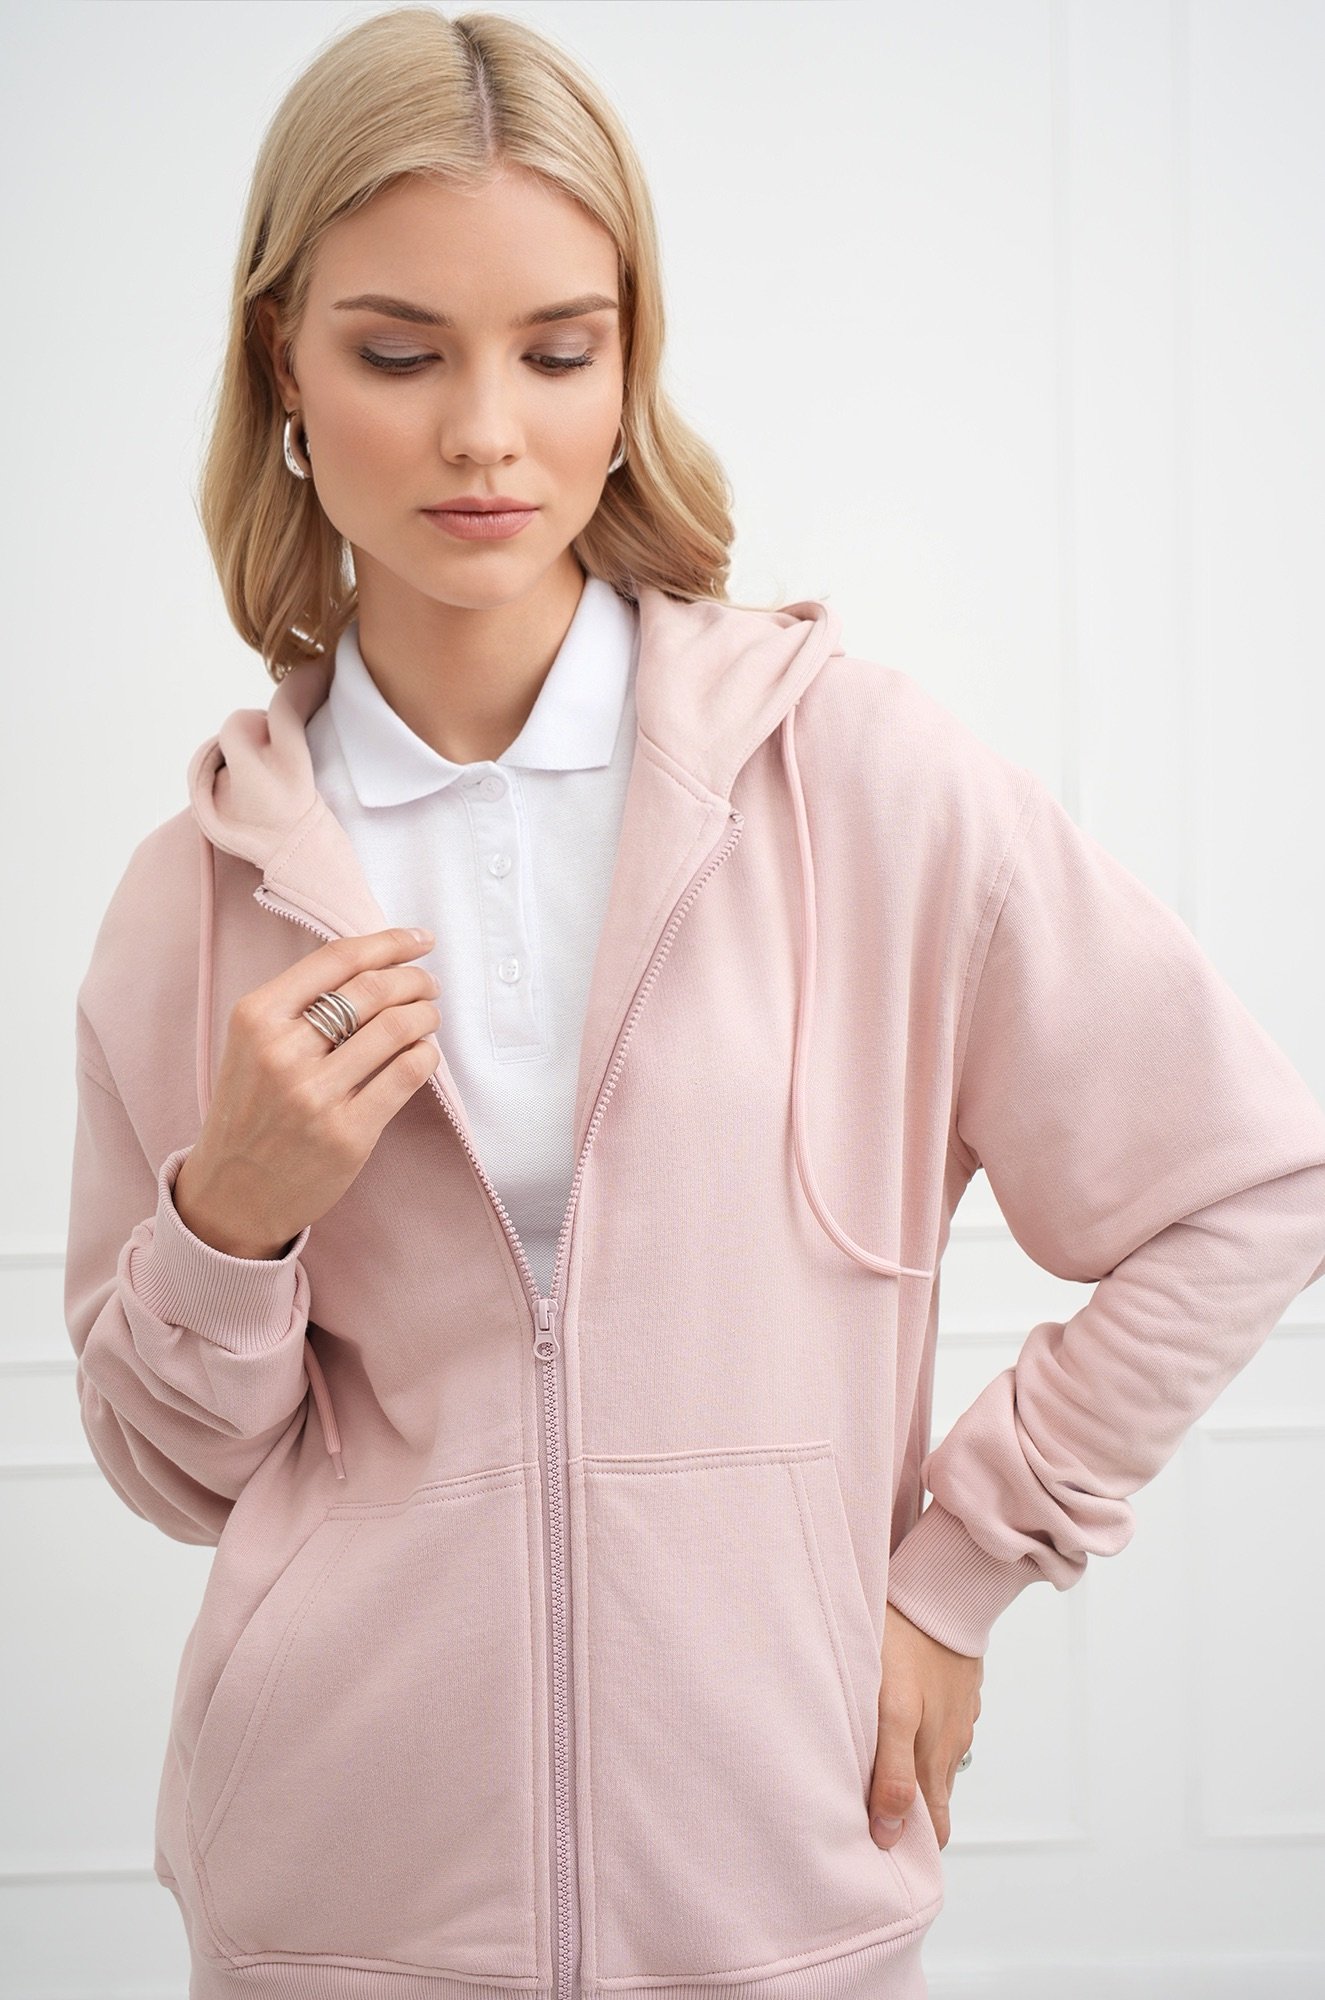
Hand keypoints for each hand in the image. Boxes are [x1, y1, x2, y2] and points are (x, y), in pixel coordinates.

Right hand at [173, 926, 441, 1257]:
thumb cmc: (250, 1111)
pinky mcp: (348, 1134)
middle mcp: (283, 1052)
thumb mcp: (252, 1045)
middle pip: (375, 989)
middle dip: (415, 979)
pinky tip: (422, 1054)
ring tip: (428, 1018)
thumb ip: (301, 1004)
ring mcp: (316, 1096)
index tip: (420, 940)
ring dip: (426, 1015)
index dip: (389, 943)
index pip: (338, 959)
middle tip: (428, 985)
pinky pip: (408, 1075)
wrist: (230, 1195)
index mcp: (256, 1018)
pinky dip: (426, 1056)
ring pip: (398, 1028)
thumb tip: (379, 963)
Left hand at [868, 1601, 981, 1851]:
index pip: (936, 1831)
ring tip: (880, 1772)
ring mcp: (959, 1716)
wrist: (941, 1588)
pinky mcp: (958, 1690)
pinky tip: (902, 1723)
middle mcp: (952, 1745)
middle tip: (875, 1818)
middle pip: (936, 1800)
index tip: (886, 1855)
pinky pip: (943, 1727)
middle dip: (913, 1816)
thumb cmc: (906, 1646)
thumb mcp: (892, 1712)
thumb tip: (889, 1835)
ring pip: (937, 1762)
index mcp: (934, 1760)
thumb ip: (892, 1773)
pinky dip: (924, 1738)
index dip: (916, 1847)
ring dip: (916, 1774)